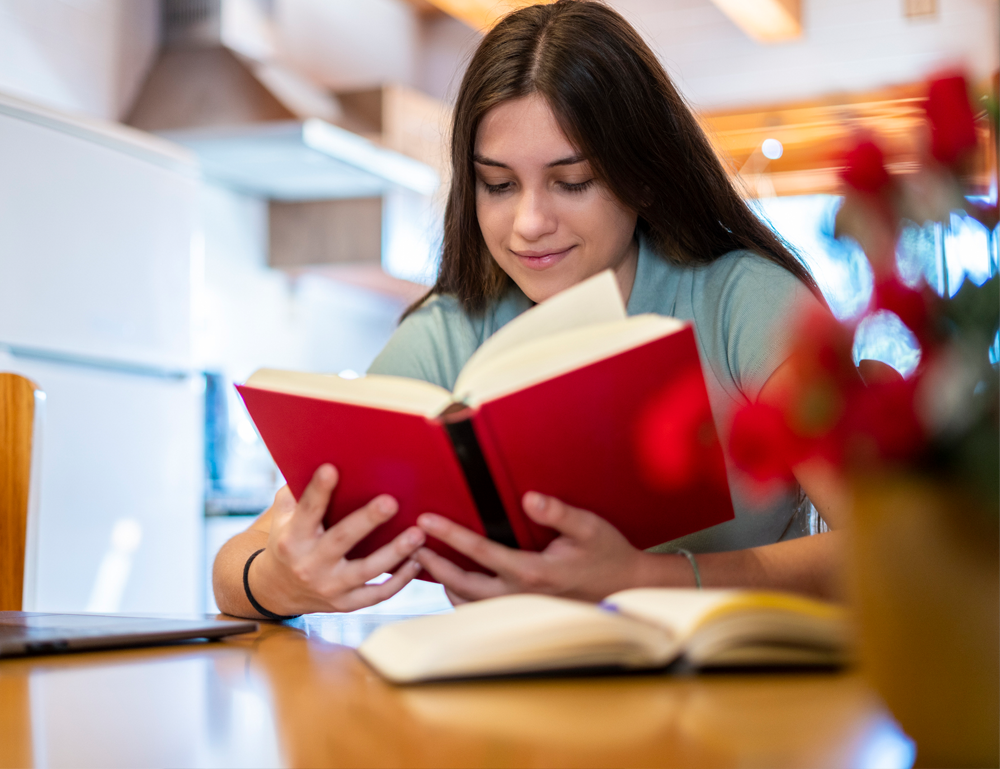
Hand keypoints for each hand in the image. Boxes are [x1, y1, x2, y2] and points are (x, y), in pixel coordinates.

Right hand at [249, 464, 424, 614]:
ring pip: (366, 571)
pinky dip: (399, 580)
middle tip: (391, 502)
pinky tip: (416, 561)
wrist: (277, 590)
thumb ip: (298, 493)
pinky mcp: (345, 603)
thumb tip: (322, 457)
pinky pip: (377, 594)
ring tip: (418, 534)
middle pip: (341, 540)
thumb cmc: (287, 541)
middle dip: (367, 520)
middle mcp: (309, 564)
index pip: (307, 510)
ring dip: (394, 552)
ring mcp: (329, 587)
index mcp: (293, 538)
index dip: (318, 490)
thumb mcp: (283, 517)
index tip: (331, 468)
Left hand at [414, 492, 644, 602]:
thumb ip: (558, 513)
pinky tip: (454, 582)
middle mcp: (520, 594)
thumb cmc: (607, 553)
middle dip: (433, 565)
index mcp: (532, 571)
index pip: (480, 551)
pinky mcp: (523, 611)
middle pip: (463, 584)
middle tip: (411, 546)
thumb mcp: (588, 527)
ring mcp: (520, 607)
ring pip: (470, 603)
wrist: (625, 586)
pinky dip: (462, 597)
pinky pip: (483, 609)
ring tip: (425, 563)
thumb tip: (530, 498)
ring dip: (445, 583)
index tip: (426, 520)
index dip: (449, 534)